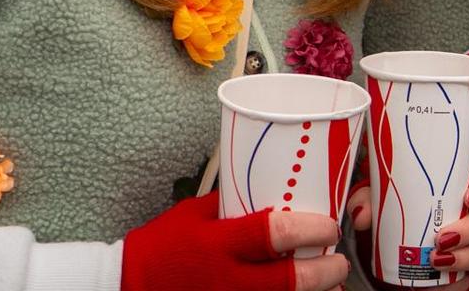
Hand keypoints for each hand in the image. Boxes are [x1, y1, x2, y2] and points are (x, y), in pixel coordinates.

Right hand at [122, 192, 345, 290]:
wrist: (128, 286)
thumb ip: (233, 204)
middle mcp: (227, 279)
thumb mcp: (195, 214)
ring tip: (331, 285)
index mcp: (220, 244)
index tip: (329, 225)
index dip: (311, 229)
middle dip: (324, 273)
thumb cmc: (162, 246)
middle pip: (289, 282)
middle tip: (340, 262)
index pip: (275, 234)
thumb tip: (272, 188)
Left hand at [349, 156, 468, 285]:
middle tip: (443, 236)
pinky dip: (461, 275)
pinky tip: (444, 276)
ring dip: (468, 254)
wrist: (396, 246)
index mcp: (465, 181)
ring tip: (438, 259)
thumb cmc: (400, 209)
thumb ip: (369, 200)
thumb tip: (362, 214)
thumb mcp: (382, 198)